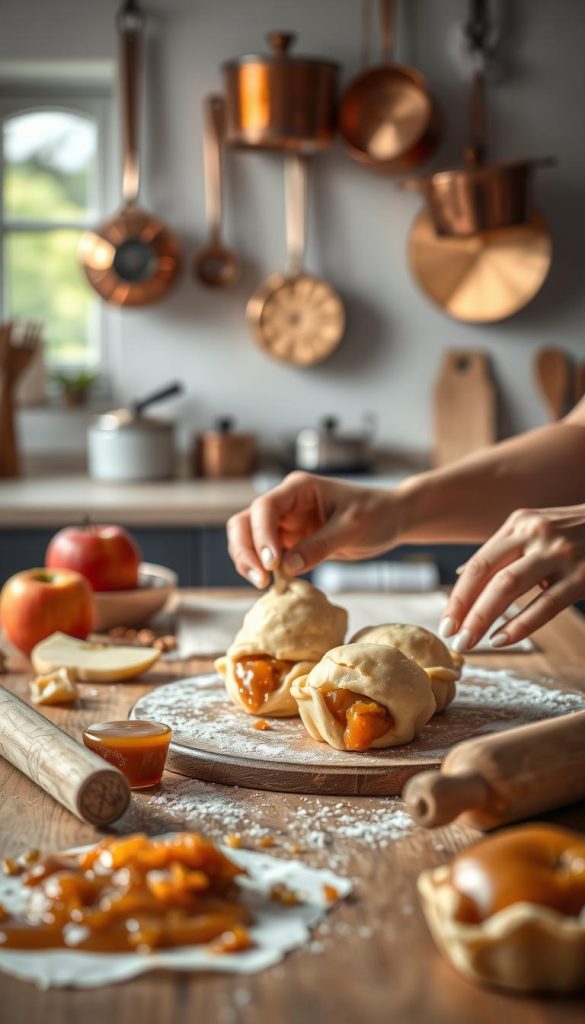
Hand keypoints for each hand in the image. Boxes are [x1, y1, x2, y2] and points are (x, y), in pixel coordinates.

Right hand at [227, 471, 401, 587]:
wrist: (391, 518)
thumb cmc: (377, 513)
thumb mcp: (352, 529)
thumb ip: (319, 546)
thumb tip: (287, 567)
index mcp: (299, 488)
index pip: (265, 507)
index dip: (261, 535)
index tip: (272, 564)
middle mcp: (285, 503)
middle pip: (245, 522)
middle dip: (246, 550)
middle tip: (261, 580)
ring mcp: (284, 522)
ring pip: (248, 539)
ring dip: (248, 561)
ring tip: (264, 585)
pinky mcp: (290, 541)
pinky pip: (265, 555)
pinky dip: (263, 569)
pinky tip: (275, 584)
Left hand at [440, 505, 584, 650]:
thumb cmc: (577, 532)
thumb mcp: (536, 529)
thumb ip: (503, 550)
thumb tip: (464, 575)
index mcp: (519, 522)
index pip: (478, 563)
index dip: (458, 595)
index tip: (445, 622)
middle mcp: (534, 533)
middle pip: (486, 574)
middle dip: (464, 609)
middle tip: (452, 638)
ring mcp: (559, 553)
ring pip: (508, 587)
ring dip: (483, 618)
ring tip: (470, 642)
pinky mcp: (583, 575)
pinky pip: (545, 604)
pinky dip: (520, 624)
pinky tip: (503, 639)